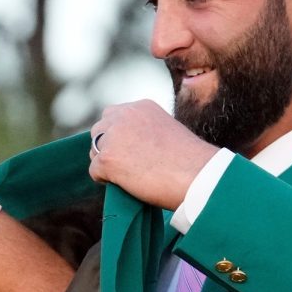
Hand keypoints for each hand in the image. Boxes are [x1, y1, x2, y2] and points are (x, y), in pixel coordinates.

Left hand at [88, 101, 218, 211]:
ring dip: (106, 163)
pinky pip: (94, 172)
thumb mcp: (166, 132)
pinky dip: (106, 181)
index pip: (115, 116)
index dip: (119, 136)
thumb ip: (145, 132)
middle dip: (108, 146)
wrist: (197, 175)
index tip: (132, 150)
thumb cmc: (189, 161)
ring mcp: (113, 136)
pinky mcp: (107, 159)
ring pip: (94, 150)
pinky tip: (127, 184)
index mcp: (141, 107)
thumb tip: (129, 148)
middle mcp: (124, 115)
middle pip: (99, 129)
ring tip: (130, 176)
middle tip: (127, 165)